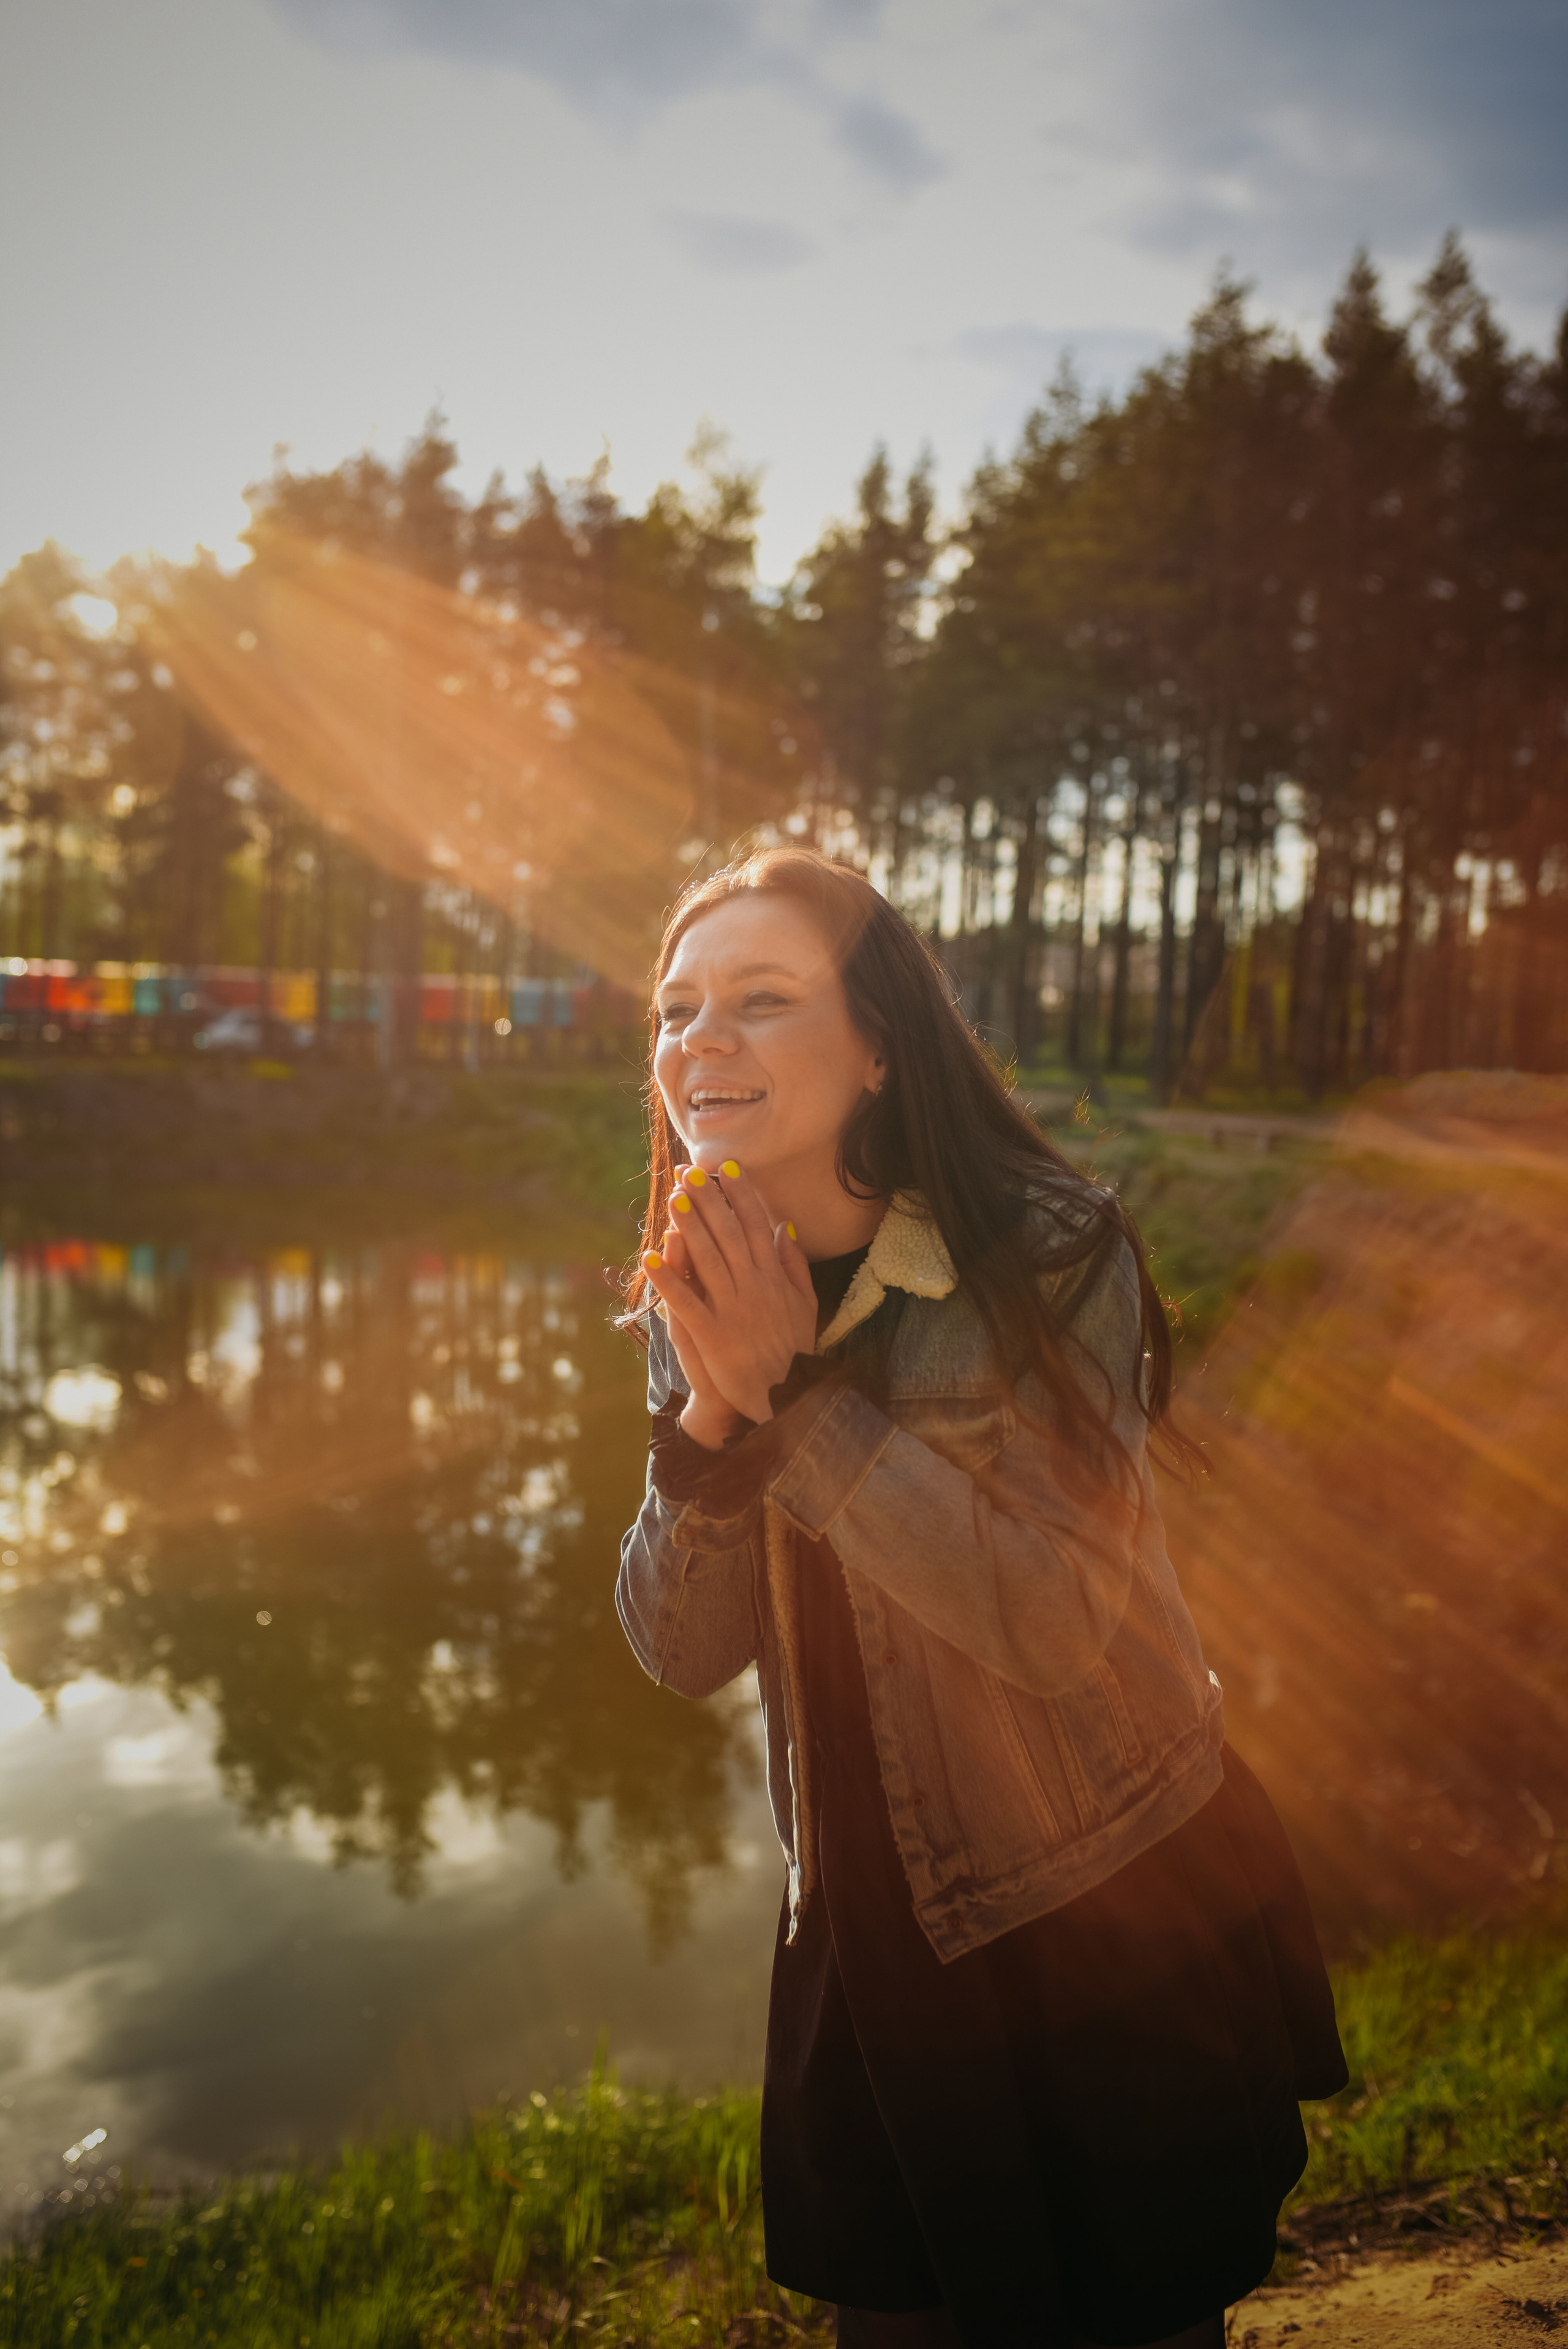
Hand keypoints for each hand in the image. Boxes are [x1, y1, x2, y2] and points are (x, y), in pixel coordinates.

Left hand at [641, 1161, 817, 1429]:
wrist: (785, 1399)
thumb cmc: (793, 1352)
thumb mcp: (805, 1306)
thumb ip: (795, 1266)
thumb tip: (785, 1227)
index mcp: (773, 1279)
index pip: (757, 1226)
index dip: (741, 1196)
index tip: (727, 1168)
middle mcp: (754, 1288)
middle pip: (729, 1235)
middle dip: (709, 1201)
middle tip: (690, 1172)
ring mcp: (732, 1311)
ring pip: (707, 1260)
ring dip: (689, 1228)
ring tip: (673, 1200)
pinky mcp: (711, 1335)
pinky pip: (685, 1302)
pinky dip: (667, 1280)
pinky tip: (649, 1258)